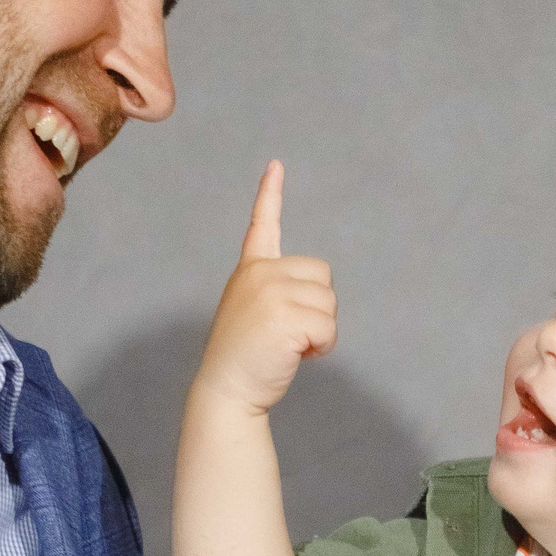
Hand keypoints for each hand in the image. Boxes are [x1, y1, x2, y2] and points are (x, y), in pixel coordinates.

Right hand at [193, 162, 338, 416]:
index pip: (262, 225)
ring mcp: (270, 293)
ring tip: (289, 346)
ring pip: (329, 304)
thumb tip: (317, 299)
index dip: (270, 195)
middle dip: (318, 309)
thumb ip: (278, 292)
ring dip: (320, 332)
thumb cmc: (244, 358)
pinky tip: (295, 355)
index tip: (276, 165)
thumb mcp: (255, 311)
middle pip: (323, 277)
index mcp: (251, 270)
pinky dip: (322, 348)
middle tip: (289, 333)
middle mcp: (260, 274)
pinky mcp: (284, 317)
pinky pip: (329, 329)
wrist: (226, 390)